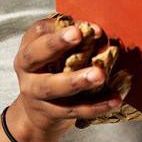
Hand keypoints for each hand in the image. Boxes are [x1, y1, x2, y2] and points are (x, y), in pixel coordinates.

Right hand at [8, 16, 136, 141]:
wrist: (37, 113)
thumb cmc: (53, 72)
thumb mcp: (57, 54)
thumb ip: (75, 40)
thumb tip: (97, 33)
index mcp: (29, 49)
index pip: (37, 32)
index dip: (58, 28)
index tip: (80, 27)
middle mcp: (28, 70)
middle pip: (35, 56)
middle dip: (56, 44)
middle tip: (79, 35)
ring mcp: (36, 94)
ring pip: (53, 87)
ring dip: (78, 80)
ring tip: (100, 75)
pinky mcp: (51, 113)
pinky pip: (74, 110)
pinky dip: (96, 106)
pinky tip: (114, 99)